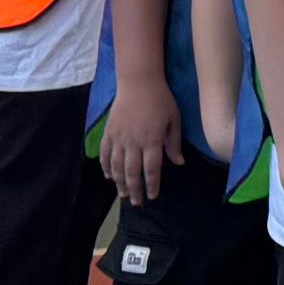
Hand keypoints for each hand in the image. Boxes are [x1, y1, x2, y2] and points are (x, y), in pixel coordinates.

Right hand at [98, 75, 182, 204]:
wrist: (139, 81)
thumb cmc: (161, 99)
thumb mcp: (174, 119)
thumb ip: (174, 143)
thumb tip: (179, 163)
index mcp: (152, 141)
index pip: (151, 170)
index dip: (151, 185)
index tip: (152, 196)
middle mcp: (134, 142)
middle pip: (132, 173)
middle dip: (135, 190)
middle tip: (136, 203)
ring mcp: (119, 138)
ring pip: (116, 166)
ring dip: (119, 183)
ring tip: (123, 194)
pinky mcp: (109, 131)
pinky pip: (104, 153)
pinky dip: (105, 166)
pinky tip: (108, 176)